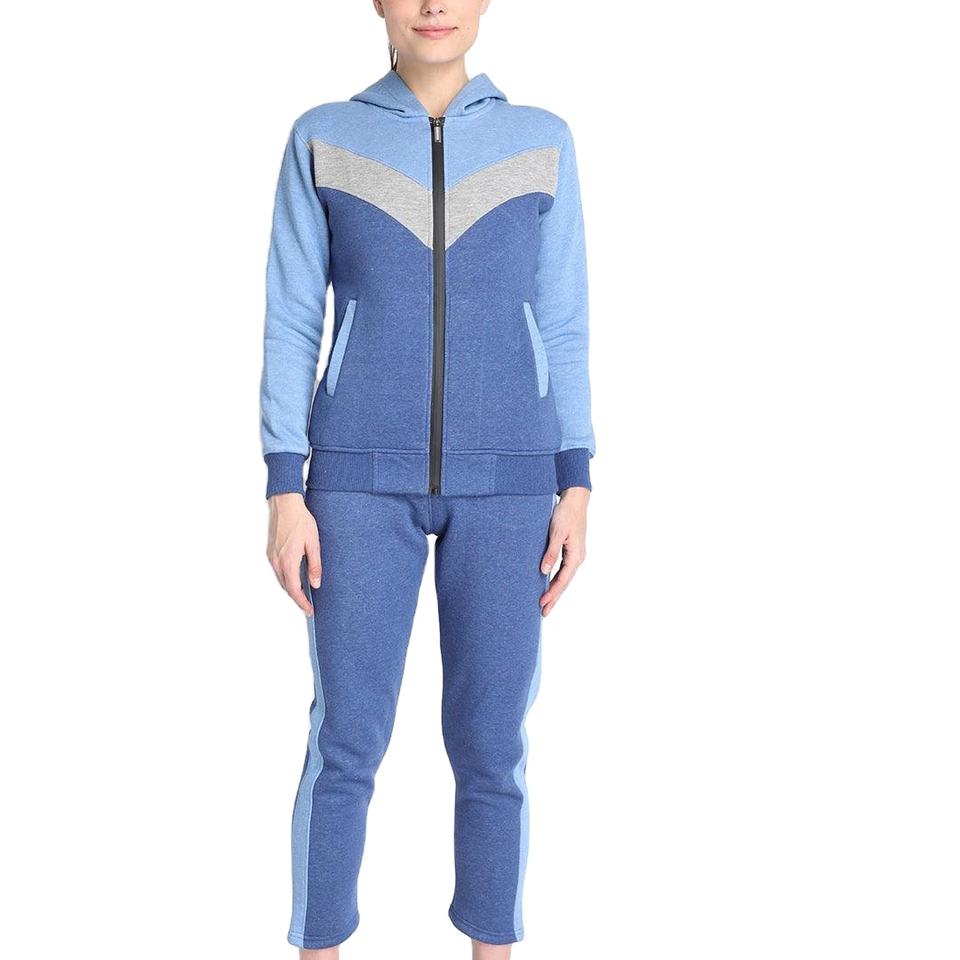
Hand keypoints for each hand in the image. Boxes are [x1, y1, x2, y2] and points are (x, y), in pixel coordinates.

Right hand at [266, 493, 321, 615]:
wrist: (285, 505)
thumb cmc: (300, 521)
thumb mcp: (313, 543)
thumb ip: (315, 565)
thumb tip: (315, 583)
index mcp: (288, 561)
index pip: (294, 589)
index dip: (301, 602)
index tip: (309, 610)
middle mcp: (277, 561)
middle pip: (286, 587)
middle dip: (297, 598)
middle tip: (308, 606)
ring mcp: (272, 557)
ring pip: (281, 580)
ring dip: (291, 589)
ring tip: (303, 595)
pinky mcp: (271, 552)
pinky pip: (278, 571)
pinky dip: (286, 579)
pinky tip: (295, 579)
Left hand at [539, 486, 589, 615]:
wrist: (575, 500)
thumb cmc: (565, 514)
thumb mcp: (556, 532)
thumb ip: (551, 552)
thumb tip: (544, 571)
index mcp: (576, 556)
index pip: (563, 580)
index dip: (552, 593)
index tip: (542, 604)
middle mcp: (578, 558)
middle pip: (564, 583)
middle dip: (554, 598)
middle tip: (543, 613)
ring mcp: (575, 555)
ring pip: (564, 578)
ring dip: (555, 591)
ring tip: (545, 604)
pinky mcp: (571, 551)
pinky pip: (564, 571)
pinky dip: (557, 581)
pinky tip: (550, 586)